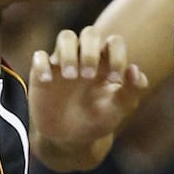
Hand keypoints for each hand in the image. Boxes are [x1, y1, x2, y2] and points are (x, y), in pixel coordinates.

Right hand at [30, 28, 149, 156]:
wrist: (70, 140)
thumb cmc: (97, 121)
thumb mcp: (118, 110)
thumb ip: (132, 91)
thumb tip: (135, 70)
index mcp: (106, 63)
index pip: (114, 42)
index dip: (117, 55)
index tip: (115, 79)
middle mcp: (85, 57)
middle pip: (90, 33)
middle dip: (91, 52)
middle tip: (88, 76)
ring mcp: (63, 63)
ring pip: (65, 36)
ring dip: (69, 52)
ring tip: (71, 76)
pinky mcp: (42, 73)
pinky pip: (39, 56)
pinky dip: (43, 65)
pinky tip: (48, 81)